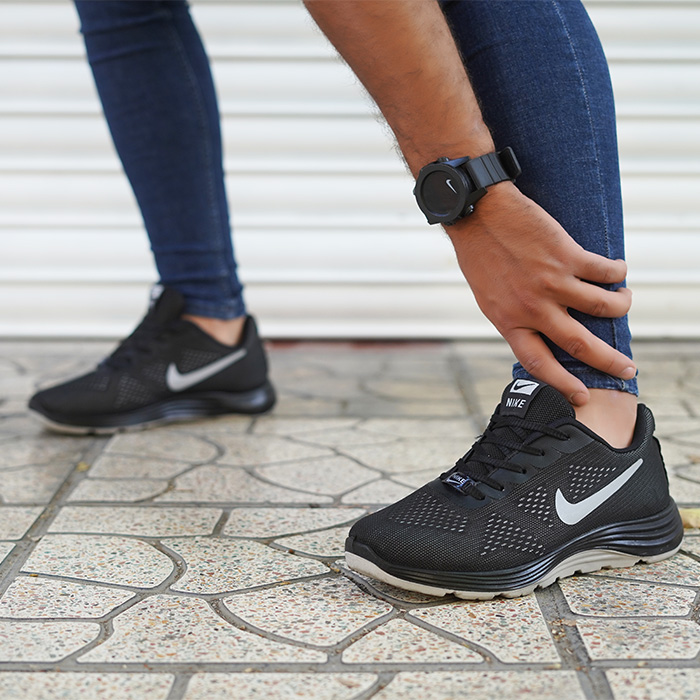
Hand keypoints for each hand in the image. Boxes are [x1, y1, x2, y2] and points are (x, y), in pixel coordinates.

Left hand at [449, 182, 634, 405]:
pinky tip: (618, 271)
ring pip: (603, 307)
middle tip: (628, 368)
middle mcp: (533, 308)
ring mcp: (552, 283)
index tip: (581, 397)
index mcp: (509, 321)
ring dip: (621, 306)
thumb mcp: (489, 296)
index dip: (563, 384)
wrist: (478, 214)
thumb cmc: (480, 254)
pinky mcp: (567, 256)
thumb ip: (514, 316)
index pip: (539, 363)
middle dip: (610, 362)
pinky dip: (617, 273)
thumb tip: (538, 331)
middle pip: (580, 345)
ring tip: (623, 301)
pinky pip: (605, 272)